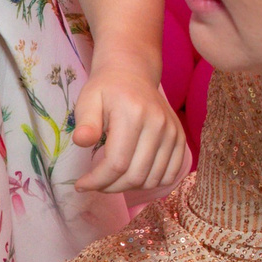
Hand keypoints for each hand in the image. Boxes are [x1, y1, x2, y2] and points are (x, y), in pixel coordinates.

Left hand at [71, 61, 191, 193]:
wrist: (133, 74)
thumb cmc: (107, 89)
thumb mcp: (89, 100)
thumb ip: (85, 122)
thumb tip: (81, 141)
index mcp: (133, 114)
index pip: (117, 164)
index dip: (97, 181)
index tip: (81, 185)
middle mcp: (158, 124)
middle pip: (135, 176)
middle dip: (110, 187)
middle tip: (95, 184)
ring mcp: (173, 132)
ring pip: (152, 180)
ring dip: (129, 188)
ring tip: (112, 179)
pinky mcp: (180, 139)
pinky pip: (169, 175)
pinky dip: (150, 183)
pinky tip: (132, 176)